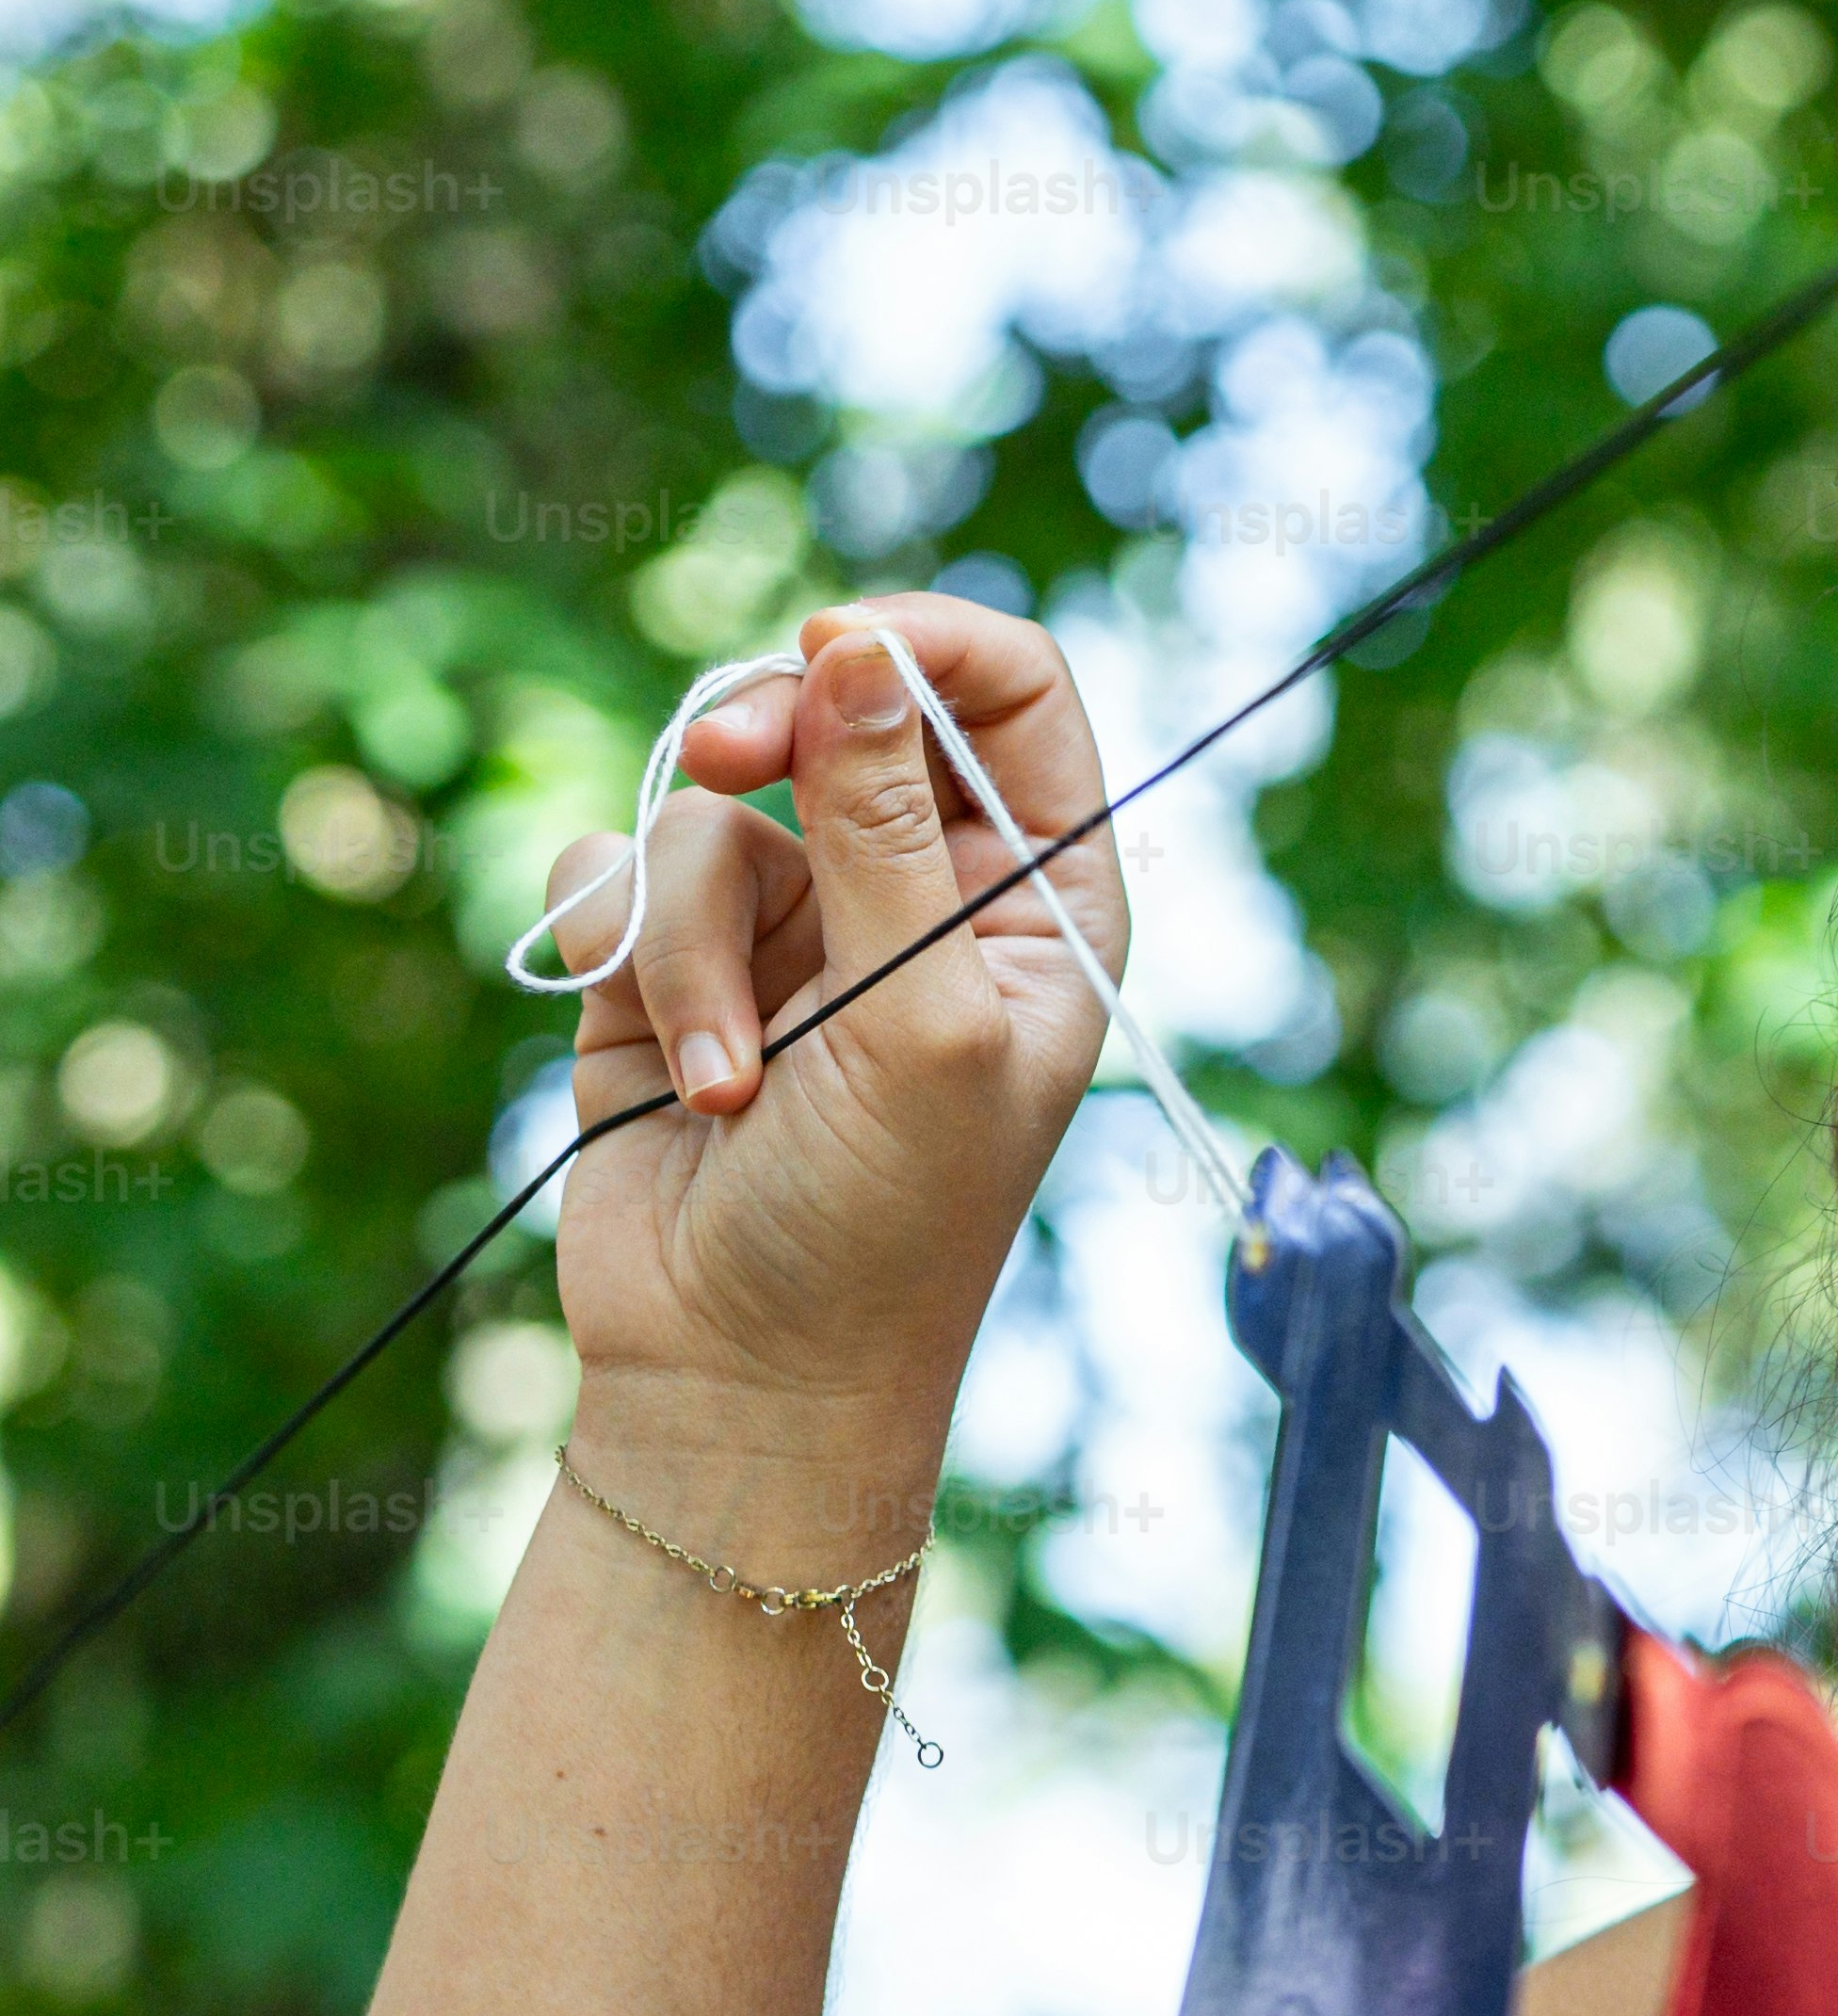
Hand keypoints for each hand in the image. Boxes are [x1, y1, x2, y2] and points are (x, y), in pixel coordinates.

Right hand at [539, 597, 1140, 1443]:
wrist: (746, 1371)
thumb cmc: (883, 1219)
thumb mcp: (920, 1016)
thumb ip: (886, 826)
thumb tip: (858, 648)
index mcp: (1043, 898)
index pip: (1010, 694)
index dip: (926, 645)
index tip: (840, 644)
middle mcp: (925, 893)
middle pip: (838, 708)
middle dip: (771, 726)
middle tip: (728, 755)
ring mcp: (794, 925)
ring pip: (704, 808)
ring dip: (696, 939)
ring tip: (734, 1080)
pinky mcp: (668, 965)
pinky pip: (615, 873)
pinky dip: (627, 964)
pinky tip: (676, 1083)